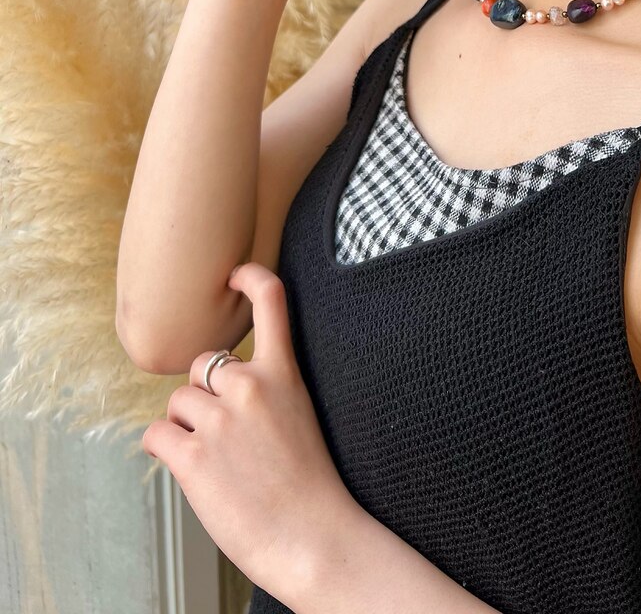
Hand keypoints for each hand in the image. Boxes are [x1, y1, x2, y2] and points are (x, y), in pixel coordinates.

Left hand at [141, 262, 351, 602]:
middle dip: (205, 393)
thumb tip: (214, 379)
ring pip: (178, 403)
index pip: (270, 301)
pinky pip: (156, 434)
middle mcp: (251, 386)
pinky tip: (191, 471)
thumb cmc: (307, 485)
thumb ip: (264, 389)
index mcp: (284, 372)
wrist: (312, 537)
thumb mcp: (298, 414)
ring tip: (218, 462)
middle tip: (229, 436)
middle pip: (202, 365)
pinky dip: (165, 450)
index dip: (250, 277)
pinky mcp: (193, 456)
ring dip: (186, 427)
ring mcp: (220, 420)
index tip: (235, 275)